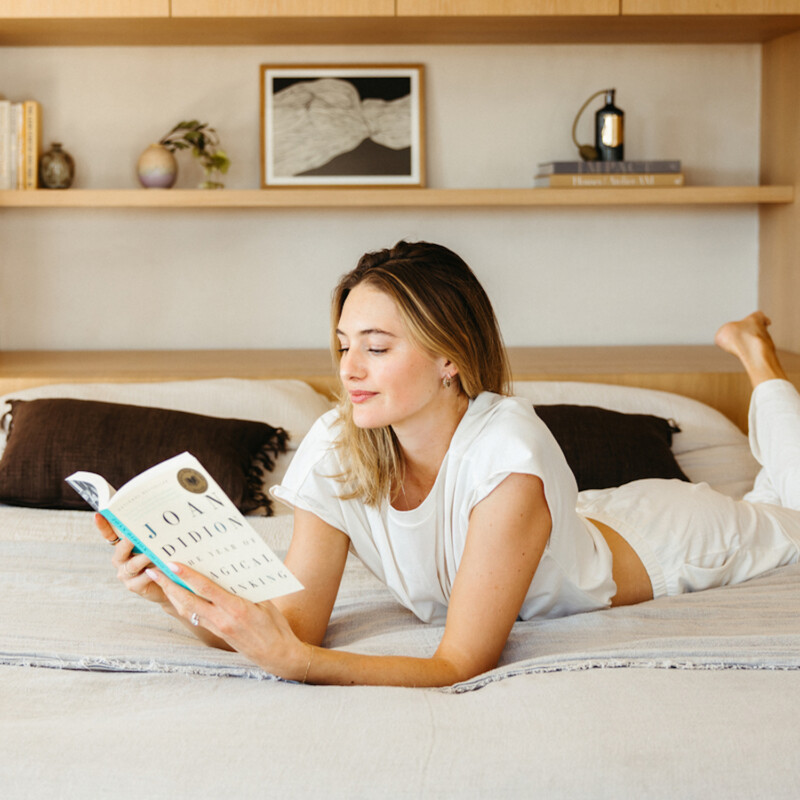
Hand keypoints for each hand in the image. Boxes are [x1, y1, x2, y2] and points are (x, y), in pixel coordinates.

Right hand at [94, 513, 167, 605]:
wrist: (167, 584)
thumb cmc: (160, 560)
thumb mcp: (154, 546)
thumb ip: (153, 535)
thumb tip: (160, 516)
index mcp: (122, 547)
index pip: (110, 535)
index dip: (103, 526)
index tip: (98, 515)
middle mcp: (120, 560)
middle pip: (121, 549)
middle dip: (129, 541)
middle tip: (136, 535)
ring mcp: (125, 574)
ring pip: (133, 564)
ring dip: (145, 558)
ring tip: (155, 552)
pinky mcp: (134, 586)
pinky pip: (143, 578)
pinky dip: (153, 572)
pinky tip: (163, 567)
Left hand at [146, 562, 309, 680]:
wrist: (277, 654)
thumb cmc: (275, 626)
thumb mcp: (265, 602)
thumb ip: (245, 588)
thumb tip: (230, 572)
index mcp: (236, 609)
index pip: (206, 589)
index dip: (187, 576)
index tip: (172, 564)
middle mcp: (222, 620)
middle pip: (187, 601)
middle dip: (168, 585)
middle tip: (153, 570)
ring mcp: (217, 629)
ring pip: (187, 611)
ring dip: (171, 595)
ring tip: (160, 580)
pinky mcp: (216, 634)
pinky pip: (194, 618)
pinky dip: (183, 606)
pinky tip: (177, 597)